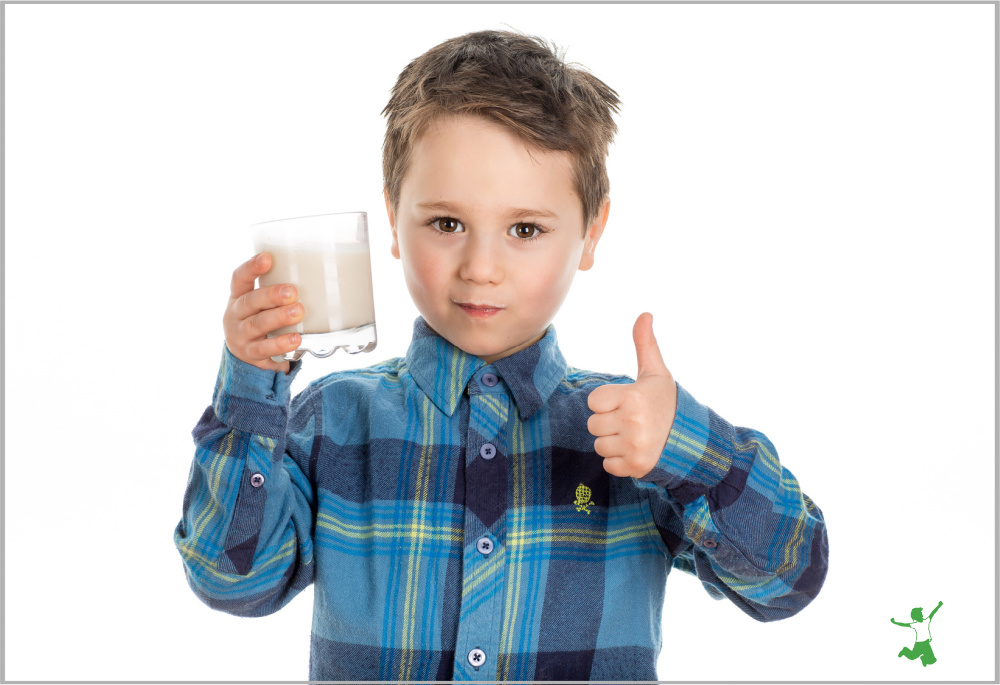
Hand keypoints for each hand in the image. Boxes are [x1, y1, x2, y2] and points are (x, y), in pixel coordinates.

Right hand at [223, 252, 303, 373]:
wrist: (246, 355)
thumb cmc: (260, 320)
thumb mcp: (260, 305)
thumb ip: (277, 292)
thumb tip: (315, 274)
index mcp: (238, 297)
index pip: (239, 278)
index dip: (251, 267)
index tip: (267, 257)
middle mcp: (235, 315)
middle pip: (250, 302)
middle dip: (271, 295)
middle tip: (292, 292)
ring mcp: (240, 335)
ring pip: (257, 324)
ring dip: (279, 317)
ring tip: (298, 312)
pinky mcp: (250, 353)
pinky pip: (264, 348)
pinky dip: (281, 343)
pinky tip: (296, 339)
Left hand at [587, 313, 677, 477]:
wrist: (693, 439)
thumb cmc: (667, 402)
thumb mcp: (656, 373)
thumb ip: (645, 344)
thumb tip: (645, 314)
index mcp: (633, 397)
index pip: (594, 401)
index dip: (606, 402)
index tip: (624, 403)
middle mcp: (633, 423)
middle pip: (593, 425)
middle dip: (608, 423)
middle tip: (630, 421)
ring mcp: (634, 447)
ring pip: (599, 446)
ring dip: (613, 443)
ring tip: (633, 435)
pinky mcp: (635, 467)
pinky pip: (608, 464)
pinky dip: (619, 461)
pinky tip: (635, 451)